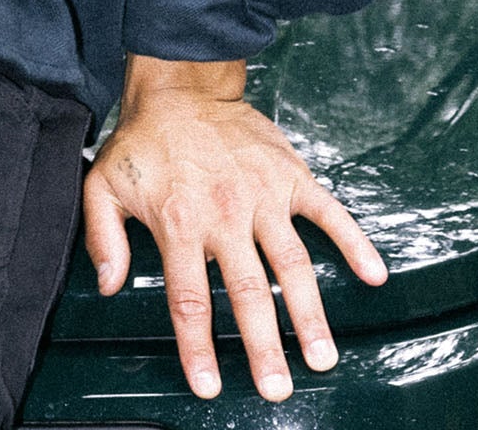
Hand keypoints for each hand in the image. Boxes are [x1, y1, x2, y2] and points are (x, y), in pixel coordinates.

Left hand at [83, 54, 387, 401]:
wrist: (180, 88)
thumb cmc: (144, 142)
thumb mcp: (104, 184)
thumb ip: (103, 236)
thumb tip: (108, 285)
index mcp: (180, 223)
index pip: (189, 298)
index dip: (199, 347)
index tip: (209, 386)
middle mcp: (225, 214)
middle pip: (249, 293)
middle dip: (264, 346)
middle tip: (278, 389)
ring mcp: (263, 196)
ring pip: (292, 264)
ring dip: (310, 314)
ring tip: (322, 357)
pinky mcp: (290, 176)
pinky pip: (329, 213)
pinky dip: (354, 242)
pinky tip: (374, 275)